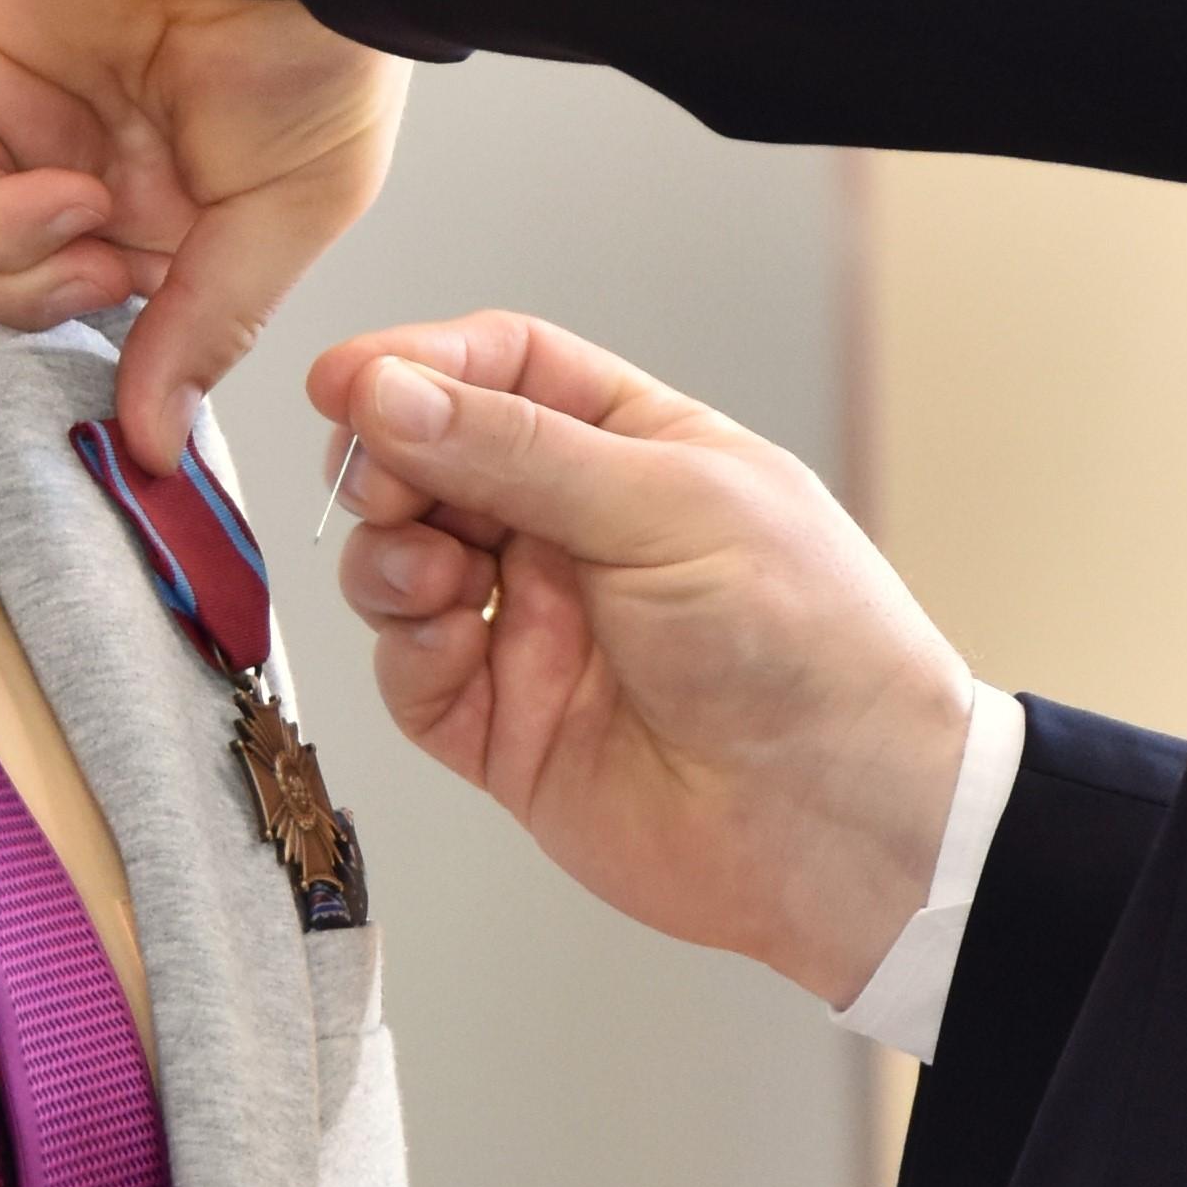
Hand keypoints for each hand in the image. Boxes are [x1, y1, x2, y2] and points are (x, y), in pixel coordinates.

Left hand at [0, 0, 406, 467]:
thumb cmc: (310, 36)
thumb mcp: (296, 207)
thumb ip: (212, 325)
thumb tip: (155, 444)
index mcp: (185, 218)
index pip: (113, 333)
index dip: (115, 379)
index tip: (135, 419)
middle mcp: (96, 183)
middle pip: (17, 313)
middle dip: (58, 324)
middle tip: (120, 282)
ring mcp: (25, 138)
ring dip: (20, 284)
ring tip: (93, 233)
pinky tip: (67, 189)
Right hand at [311, 312, 973, 1003]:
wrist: (842, 821)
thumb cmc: (808, 644)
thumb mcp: (665, 508)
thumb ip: (516, 450)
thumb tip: (390, 391)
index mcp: (634, 452)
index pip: (503, 372)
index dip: (418, 366)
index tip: (345, 381)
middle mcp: (576, 535)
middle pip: (433, 464)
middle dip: (390, 467)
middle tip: (382, 486)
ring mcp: (535, 632)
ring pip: (404, 566)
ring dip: (390, 558)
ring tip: (432, 575)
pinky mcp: (506, 729)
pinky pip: (413, 677)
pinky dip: (408, 652)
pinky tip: (449, 647)